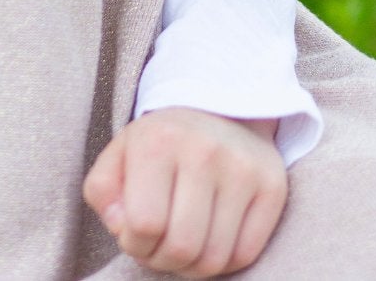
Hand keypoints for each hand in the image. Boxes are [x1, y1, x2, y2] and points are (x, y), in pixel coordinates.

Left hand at [83, 107, 287, 276]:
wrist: (221, 110)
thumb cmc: (161, 145)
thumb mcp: (119, 155)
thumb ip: (103, 192)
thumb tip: (122, 226)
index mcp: (160, 142)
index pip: (144, 226)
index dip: (135, 243)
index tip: (137, 230)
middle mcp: (205, 151)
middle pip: (181, 248)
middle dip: (163, 259)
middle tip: (162, 242)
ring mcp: (244, 168)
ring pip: (213, 259)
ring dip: (192, 266)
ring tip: (186, 240)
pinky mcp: (272, 186)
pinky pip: (245, 255)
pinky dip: (224, 261)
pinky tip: (212, 237)